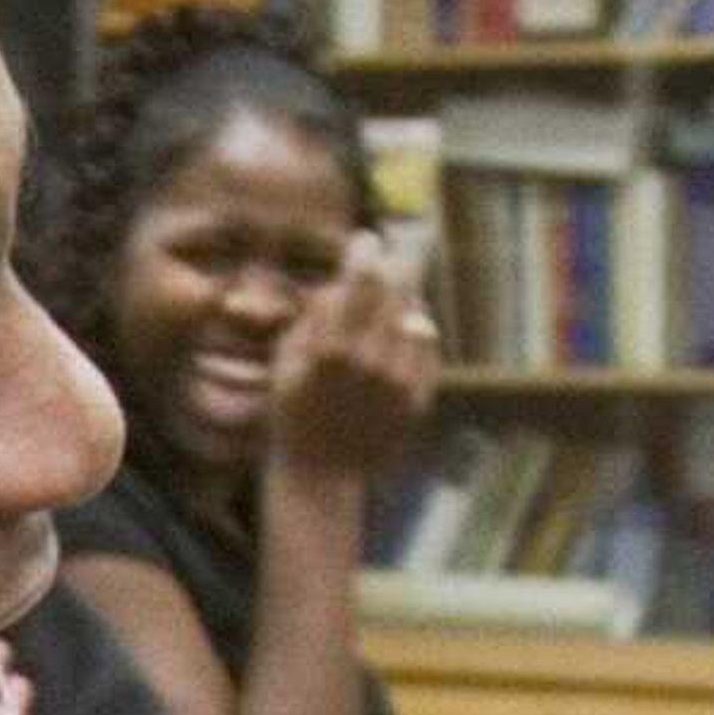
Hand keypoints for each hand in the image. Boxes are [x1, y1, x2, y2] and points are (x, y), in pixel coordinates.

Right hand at [267, 231, 438, 480]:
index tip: (366, 238)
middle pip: (399, 291)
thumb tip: (341, 284)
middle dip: (400, 264)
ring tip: (401, 296)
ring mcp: (399, 383)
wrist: (321, 476)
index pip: (359, 281)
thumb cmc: (293, 413)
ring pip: (418, 318)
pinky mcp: (417, 400)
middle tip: (401, 249)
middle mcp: (370, 362)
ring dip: (410, 301)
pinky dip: (420, 333)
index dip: (365, 252)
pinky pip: (428, 350)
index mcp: (332, 349)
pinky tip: (408, 329)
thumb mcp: (285, 360)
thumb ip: (313, 318)